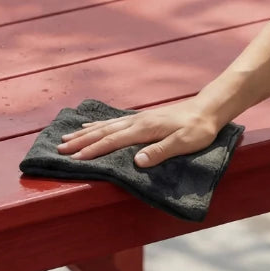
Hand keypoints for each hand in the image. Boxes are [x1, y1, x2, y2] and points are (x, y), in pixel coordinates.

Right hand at [56, 98, 224, 167]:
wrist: (208, 109)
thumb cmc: (199, 129)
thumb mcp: (184, 143)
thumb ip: (161, 152)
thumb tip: (137, 161)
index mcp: (144, 129)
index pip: (113, 141)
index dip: (94, 150)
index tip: (76, 159)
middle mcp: (136, 122)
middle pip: (103, 132)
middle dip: (81, 141)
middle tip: (60, 148)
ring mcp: (138, 119)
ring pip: (105, 126)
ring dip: (85, 133)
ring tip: (67, 138)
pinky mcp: (141, 119)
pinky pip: (113, 122)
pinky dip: (97, 125)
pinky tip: (89, 126)